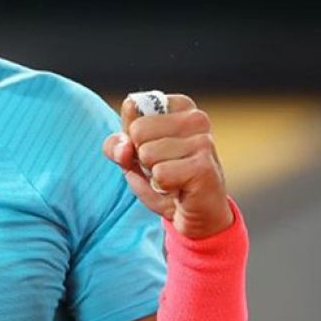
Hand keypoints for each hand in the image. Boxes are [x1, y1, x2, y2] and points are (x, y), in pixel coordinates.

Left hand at [101, 93, 234, 238]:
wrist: (196, 214)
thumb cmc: (165, 178)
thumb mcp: (132, 158)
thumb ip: (116, 145)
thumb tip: (124, 147)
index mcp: (179, 106)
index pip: (131, 107)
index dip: (132, 136)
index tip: (153, 148)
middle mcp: (196, 118)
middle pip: (137, 130)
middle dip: (142, 156)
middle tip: (164, 167)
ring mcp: (204, 141)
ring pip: (147, 153)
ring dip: (154, 173)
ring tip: (173, 178)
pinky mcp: (204, 167)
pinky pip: (160, 174)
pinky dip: (162, 186)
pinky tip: (179, 188)